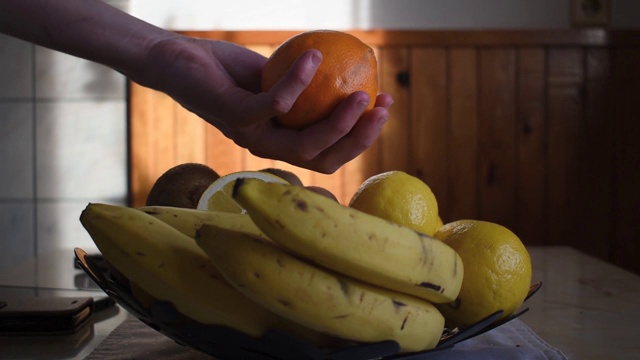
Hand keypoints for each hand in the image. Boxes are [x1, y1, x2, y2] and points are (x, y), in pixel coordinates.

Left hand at [139, 36, 392, 173]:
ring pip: (304, 143)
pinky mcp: (234, 117)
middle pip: (323, 158)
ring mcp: (250, 136)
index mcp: (281, 142)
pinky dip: (298, 81)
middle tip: (382, 108)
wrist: (178, 62)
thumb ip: (308, 88)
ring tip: (361, 93)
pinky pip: (275, 103)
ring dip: (338, 121)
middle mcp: (268, 148)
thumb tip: (352, 75)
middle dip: (359, 139)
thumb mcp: (275, 80)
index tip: (385, 108)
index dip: (361, 139)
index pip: (329, 154)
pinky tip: (315, 57)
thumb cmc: (228, 72)